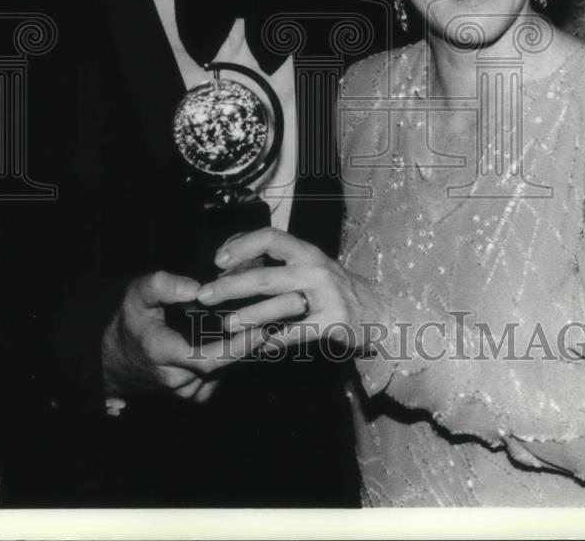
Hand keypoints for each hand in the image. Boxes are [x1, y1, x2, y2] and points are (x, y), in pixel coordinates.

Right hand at [101, 270, 266, 402]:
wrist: (114, 360)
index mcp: (164, 353)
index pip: (208, 358)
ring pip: (223, 374)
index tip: (262, 329)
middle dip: (248, 346)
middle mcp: (176, 379)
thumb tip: (197, 288)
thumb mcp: (138, 294)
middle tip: (273, 322)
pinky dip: (230, 362)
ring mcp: (184, 391)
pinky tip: (241, 340)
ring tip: (262, 327)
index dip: (237, 347)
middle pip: (223, 366)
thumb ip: (164, 286)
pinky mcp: (192, 394)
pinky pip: (219, 379)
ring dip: (241, 353)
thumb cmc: (131, 321)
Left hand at [196, 229, 389, 352]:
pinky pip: (298, 333)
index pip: (271, 237)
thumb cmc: (332, 288)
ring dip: (249, 316)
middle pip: (266, 276)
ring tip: (226, 324)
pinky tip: (260, 347)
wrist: (379, 312)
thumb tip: (231, 252)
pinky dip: (276, 340)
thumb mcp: (308, 266)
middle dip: (230, 286)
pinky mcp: (334, 322)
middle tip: (205, 295)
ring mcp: (327, 296)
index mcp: (306, 251)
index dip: (242, 245)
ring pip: (279, 305)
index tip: (217, 261)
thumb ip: (277, 260)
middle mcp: (315, 269)